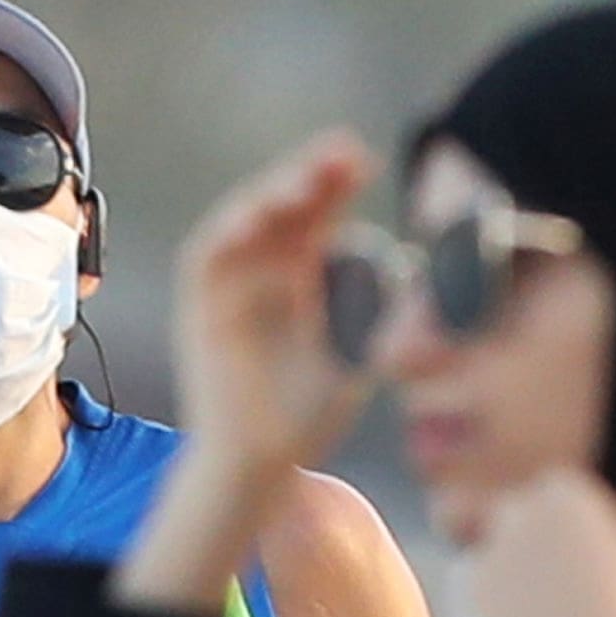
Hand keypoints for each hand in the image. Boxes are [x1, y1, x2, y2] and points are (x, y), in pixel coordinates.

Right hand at [162, 131, 377, 484]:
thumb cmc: (309, 416)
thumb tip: (414, 272)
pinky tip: (253, 217)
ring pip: (246, 220)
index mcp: (307, 274)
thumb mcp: (357, 356)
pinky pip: (207, 257)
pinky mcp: (201, 306)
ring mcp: (232, 284)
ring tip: (303, 181)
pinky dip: (226, 233)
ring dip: (271, 195)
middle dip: (311, 175)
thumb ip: (380, 316)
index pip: (322, 214)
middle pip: (286, 205)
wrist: (260, 462)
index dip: (339, 184)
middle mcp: (268, 268)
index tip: (368, 161)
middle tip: (340, 154)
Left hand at [458, 438, 615, 616]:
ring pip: (487, 545)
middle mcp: (524, 506)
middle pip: (514, 515)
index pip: (554, 495)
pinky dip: (481, 600)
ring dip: (502, 570)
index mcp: (569, 491)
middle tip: (556, 597)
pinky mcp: (467, 578)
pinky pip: (467, 579)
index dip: (569, 534)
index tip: (585, 572)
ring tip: (533, 611)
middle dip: (529, 547)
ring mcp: (491, 542)